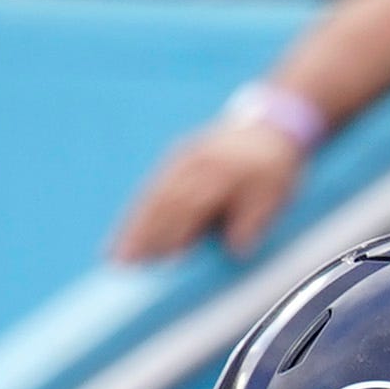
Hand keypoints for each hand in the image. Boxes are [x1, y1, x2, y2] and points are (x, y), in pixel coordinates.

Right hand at [112, 117, 307, 260]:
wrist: (272, 124)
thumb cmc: (274, 167)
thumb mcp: (275, 193)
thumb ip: (254, 221)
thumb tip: (237, 250)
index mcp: (221, 171)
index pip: (190, 207)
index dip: (172, 235)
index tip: (159, 262)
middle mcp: (196, 162)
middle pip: (162, 202)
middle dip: (141, 234)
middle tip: (121, 264)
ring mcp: (182, 158)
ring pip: (151, 195)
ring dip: (131, 225)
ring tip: (114, 254)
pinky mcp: (175, 158)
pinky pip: (151, 187)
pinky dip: (136, 211)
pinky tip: (126, 230)